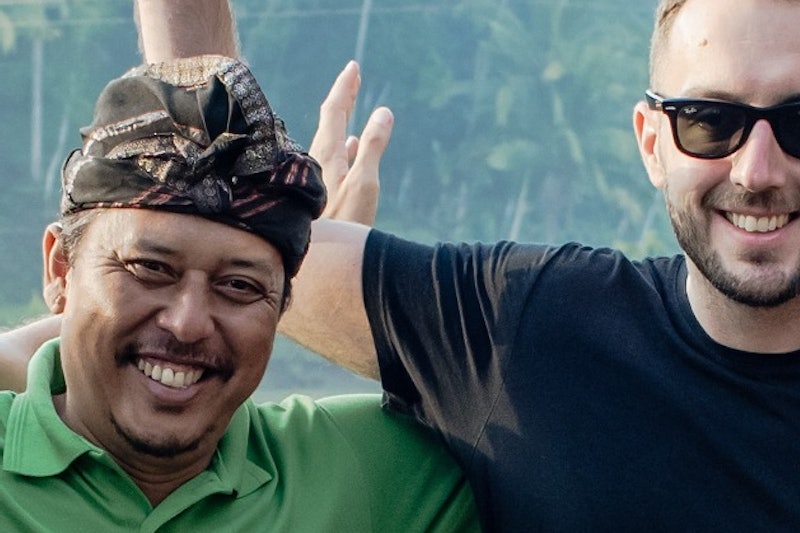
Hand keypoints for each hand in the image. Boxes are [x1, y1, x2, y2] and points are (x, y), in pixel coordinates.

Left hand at [310, 61, 393, 225]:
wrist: (319, 264)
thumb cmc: (341, 225)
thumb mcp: (363, 184)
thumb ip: (373, 148)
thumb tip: (383, 112)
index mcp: (326, 155)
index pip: (334, 111)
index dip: (345, 88)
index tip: (353, 67)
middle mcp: (317, 164)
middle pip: (330, 122)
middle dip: (343, 99)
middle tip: (353, 79)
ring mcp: (319, 180)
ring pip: (331, 142)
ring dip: (343, 122)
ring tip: (351, 108)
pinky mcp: (323, 195)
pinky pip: (335, 161)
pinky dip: (346, 147)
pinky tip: (351, 150)